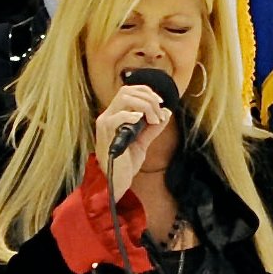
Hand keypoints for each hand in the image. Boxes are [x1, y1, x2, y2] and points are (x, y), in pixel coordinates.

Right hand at [94, 84, 171, 201]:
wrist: (116, 183)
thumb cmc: (126, 165)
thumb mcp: (142, 142)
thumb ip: (152, 128)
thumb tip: (167, 113)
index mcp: (115, 116)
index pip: (129, 91)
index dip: (146, 93)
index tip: (160, 104)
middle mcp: (108, 116)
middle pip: (127, 91)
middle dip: (148, 98)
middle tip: (159, 113)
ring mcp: (105, 124)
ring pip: (124, 98)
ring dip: (144, 106)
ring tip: (153, 120)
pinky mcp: (106, 134)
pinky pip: (118, 116)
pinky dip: (132, 115)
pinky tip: (141, 121)